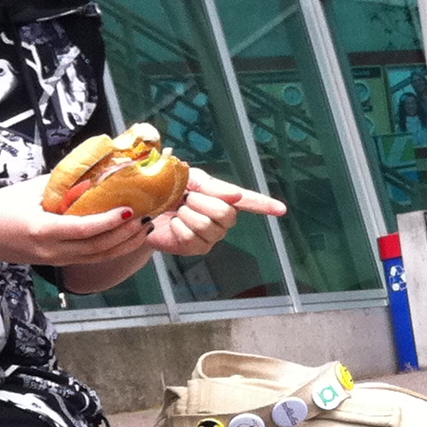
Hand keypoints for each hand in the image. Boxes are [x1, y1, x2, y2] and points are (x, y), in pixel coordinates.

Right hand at [0, 177, 152, 269]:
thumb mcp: (29, 190)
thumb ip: (62, 184)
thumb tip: (94, 172)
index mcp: (41, 230)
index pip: (83, 230)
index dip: (109, 222)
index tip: (130, 210)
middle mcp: (51, 250)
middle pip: (98, 248)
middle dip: (126, 235)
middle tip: (147, 217)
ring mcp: (54, 260)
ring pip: (98, 258)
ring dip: (124, 245)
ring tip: (144, 229)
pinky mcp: (56, 263)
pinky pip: (89, 259)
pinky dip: (111, 250)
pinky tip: (126, 238)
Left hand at [143, 166, 287, 259]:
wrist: (144, 210)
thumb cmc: (167, 191)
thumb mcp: (188, 179)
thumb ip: (210, 185)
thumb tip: (236, 196)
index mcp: (224, 198)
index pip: (249, 201)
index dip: (265, 205)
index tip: (281, 210)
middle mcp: (223, 219)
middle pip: (225, 213)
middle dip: (200, 202)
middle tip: (185, 199)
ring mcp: (212, 236)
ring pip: (207, 225)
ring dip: (186, 214)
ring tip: (178, 211)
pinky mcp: (197, 248)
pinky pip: (192, 237)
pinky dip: (177, 227)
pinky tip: (174, 225)